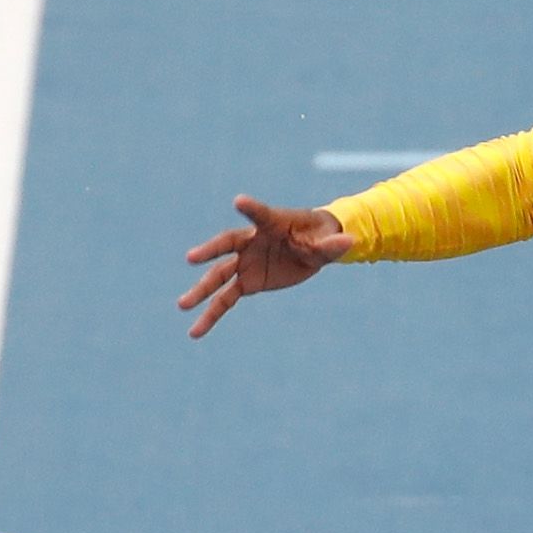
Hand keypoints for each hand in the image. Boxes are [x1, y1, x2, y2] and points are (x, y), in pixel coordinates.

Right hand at [178, 195, 350, 338]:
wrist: (312, 248)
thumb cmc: (320, 237)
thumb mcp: (329, 243)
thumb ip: (333, 245)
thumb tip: (350, 242)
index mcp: (271, 224)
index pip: (260, 214)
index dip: (251, 208)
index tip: (239, 201)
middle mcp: (251, 241)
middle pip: (226, 246)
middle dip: (210, 252)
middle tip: (191, 258)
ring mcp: (246, 262)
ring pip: (219, 277)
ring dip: (201, 291)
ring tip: (182, 305)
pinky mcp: (248, 282)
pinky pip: (226, 299)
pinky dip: (212, 314)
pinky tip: (196, 331)